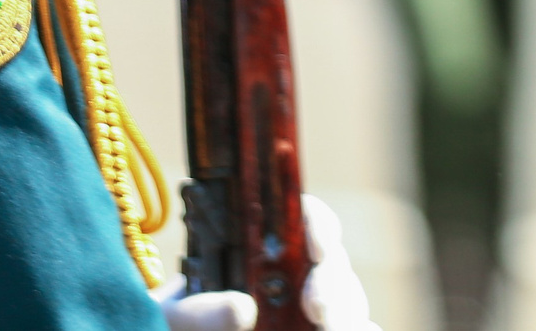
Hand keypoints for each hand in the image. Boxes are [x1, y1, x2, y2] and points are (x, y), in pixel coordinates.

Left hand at [145, 196, 376, 330]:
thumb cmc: (175, 323)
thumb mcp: (174, 317)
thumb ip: (199, 313)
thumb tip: (243, 311)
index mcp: (259, 246)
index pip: (302, 216)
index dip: (316, 223)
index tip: (315, 247)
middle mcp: (290, 270)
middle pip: (331, 258)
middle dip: (330, 280)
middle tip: (317, 309)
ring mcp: (308, 304)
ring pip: (348, 295)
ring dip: (344, 311)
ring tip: (327, 330)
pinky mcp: (320, 327)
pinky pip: (357, 323)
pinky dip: (362, 326)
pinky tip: (361, 330)